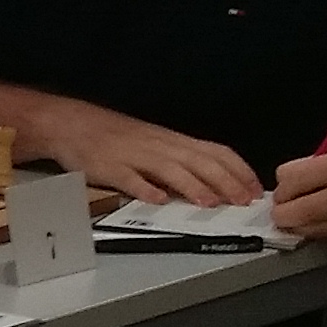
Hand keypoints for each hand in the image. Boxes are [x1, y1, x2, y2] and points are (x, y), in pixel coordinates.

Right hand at [32, 101, 261, 209]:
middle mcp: (159, 146)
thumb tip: (214, 184)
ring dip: (192, 186)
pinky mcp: (108, 166)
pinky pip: (128, 178)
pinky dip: (144, 189)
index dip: (239, 170)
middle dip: (224, 182)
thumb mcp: (153, 143)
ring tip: (210, 203)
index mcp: (173, 140)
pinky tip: (157, 200)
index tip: (255, 189)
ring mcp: (133, 155)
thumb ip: (180, 162)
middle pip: (199, 161)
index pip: (216, 152)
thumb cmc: (114, 136)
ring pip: (170, 169)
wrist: (70, 123)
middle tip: (242, 202)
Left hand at [269, 137, 326, 247]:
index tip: (285, 187)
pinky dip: (325, 233)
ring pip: (311, 232)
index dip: (282, 186)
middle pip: (297, 213)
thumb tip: (282, 183)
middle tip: (287, 207)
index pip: (292, 180)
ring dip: (302, 225)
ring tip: (309, 213)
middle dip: (284, 212)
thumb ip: (318, 164)